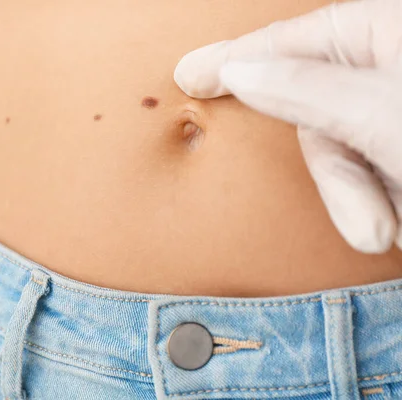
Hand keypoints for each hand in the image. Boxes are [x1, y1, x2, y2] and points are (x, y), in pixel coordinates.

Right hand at [173, 0, 401, 252]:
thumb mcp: (382, 115)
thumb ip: (305, 89)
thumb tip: (240, 71)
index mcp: (386, 27)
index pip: (289, 39)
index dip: (233, 57)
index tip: (188, 72)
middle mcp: (386, 65)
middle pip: (317, 113)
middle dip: (340, 178)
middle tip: (369, 227)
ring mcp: (393, 108)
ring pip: (342, 152)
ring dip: (363, 202)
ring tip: (391, 233)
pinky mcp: (398, 145)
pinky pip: (365, 171)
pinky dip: (380, 204)